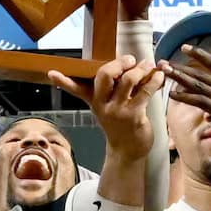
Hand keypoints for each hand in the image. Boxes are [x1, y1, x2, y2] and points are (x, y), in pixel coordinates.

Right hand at [49, 56, 164, 160]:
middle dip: (119, 63)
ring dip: (141, 70)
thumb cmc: (120, 125)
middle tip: (130, 60)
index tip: (51, 73)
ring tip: (148, 66)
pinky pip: (145, 92)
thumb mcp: (109, 107)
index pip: (76, 88)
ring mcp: (117, 110)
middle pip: (104, 75)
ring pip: (127, 80)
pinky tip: (159, 76)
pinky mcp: (133, 116)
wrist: (128, 151)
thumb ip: (114, 88)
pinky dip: (154, 81)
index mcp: (94, 101)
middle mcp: (102, 105)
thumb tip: (131, 65)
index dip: (63, 81)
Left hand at [162, 47, 210, 152]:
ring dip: (177, 76)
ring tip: (163, 71)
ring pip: (195, 83)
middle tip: (164, 61)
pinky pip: (196, 99)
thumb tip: (209, 115)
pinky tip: (171, 93)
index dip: (199, 54)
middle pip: (199, 72)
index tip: (185, 48)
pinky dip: (183, 96)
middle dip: (180, 66)